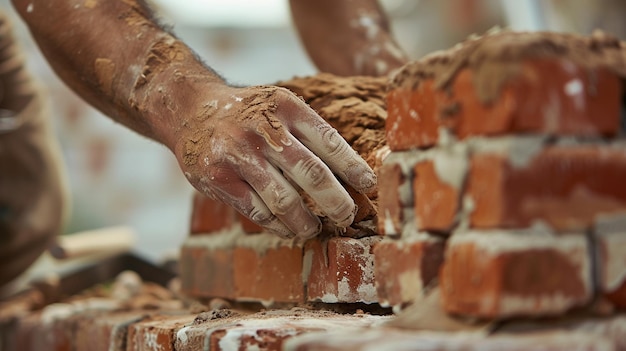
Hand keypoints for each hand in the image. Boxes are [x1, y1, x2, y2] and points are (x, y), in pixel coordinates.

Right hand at [174, 85, 376, 238]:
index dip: (353, 167)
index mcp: (285, 107)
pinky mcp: (217, 178)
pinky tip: (287, 228)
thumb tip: (350, 172)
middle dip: (337, 202)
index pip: (329, 142)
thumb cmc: (248, 113)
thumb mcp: (278, 105)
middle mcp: (263, 130)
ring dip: (306, 221)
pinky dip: (277, 225)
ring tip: (315, 228)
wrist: (191, 109)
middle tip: (348, 216)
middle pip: (312, 174)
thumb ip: (307, 132)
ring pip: (284, 200)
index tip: (370, 185)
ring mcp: (238, 155)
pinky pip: (257, 211)